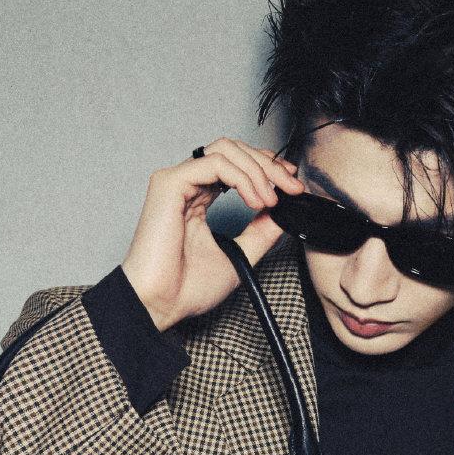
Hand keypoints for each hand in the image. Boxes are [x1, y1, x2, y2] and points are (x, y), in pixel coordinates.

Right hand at [120, 137, 303, 331]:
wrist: (161, 304)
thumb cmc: (186, 288)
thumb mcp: (239, 255)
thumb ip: (260, 231)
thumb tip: (283, 211)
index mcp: (199, 199)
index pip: (236, 166)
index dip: (267, 168)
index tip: (291, 186)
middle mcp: (187, 185)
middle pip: (235, 151)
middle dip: (269, 166)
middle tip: (292, 188)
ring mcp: (177, 181)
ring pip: (227, 150)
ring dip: (258, 171)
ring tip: (272, 200)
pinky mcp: (170, 183)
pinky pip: (216, 163)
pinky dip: (243, 178)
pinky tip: (256, 201)